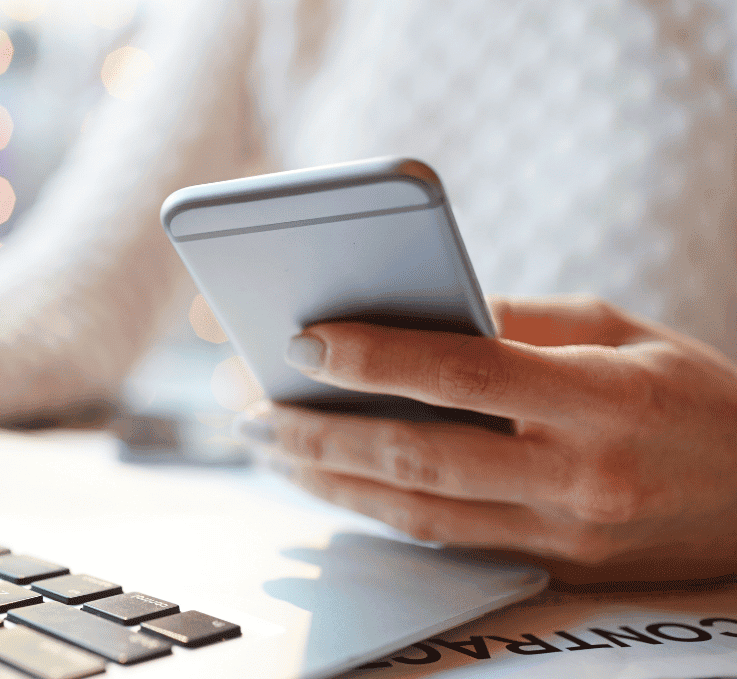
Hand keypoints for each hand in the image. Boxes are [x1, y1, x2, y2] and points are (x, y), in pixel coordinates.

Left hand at [240, 296, 736, 583]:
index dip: (375, 358)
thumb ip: (518, 324)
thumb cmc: (695, 398)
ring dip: (327, 479)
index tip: (302, 341)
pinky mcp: (550, 567)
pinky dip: (374, 510)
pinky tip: (328, 481)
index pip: (465, 373)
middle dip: (318, 432)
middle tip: (248, 405)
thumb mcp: (621, 333)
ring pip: (415, 513)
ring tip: (266, 444)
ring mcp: (562, 535)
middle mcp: (578, 477)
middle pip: (418, 458)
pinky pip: (443, 541)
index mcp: (602, 399)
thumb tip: (413, 315)